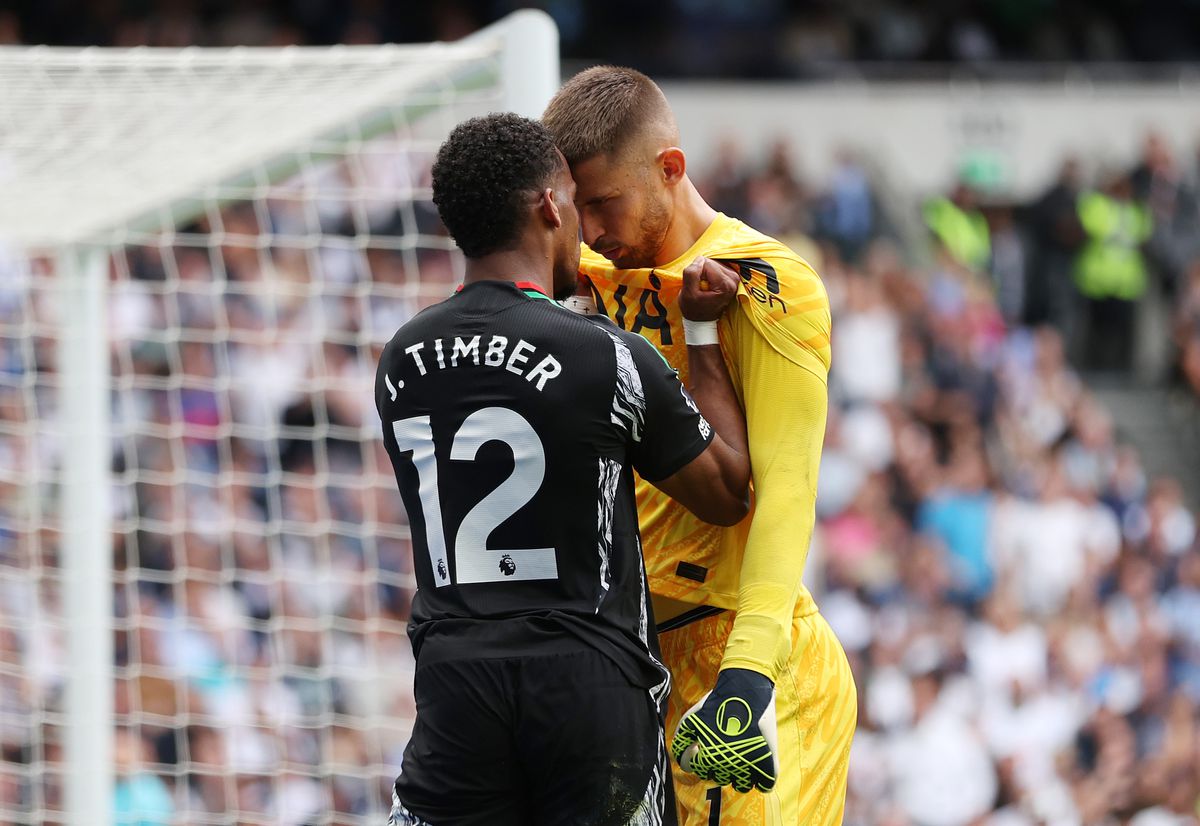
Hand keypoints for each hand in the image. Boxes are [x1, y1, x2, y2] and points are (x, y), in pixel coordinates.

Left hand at [671, 668, 777, 792]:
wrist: (746, 686)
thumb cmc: (717, 702)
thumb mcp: (690, 720)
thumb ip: (681, 743)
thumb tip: (685, 761)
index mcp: (709, 757)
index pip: (701, 771)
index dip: (700, 759)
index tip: (705, 747)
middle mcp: (729, 765)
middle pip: (721, 779)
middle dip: (719, 766)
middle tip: (723, 748)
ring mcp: (751, 764)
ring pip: (743, 785)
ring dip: (739, 776)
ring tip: (739, 757)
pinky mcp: (769, 760)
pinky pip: (765, 785)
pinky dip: (761, 780)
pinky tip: (756, 764)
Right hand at [680, 256, 739, 321]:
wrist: (701, 321)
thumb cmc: (694, 310)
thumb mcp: (687, 294)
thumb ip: (691, 274)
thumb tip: (699, 259)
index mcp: (725, 285)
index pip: (707, 264)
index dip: (696, 273)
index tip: (695, 286)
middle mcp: (734, 280)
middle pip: (711, 262)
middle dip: (701, 272)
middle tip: (699, 287)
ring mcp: (734, 278)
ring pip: (713, 263)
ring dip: (705, 273)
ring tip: (703, 287)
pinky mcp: (732, 277)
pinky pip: (716, 266)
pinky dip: (709, 274)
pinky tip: (707, 285)